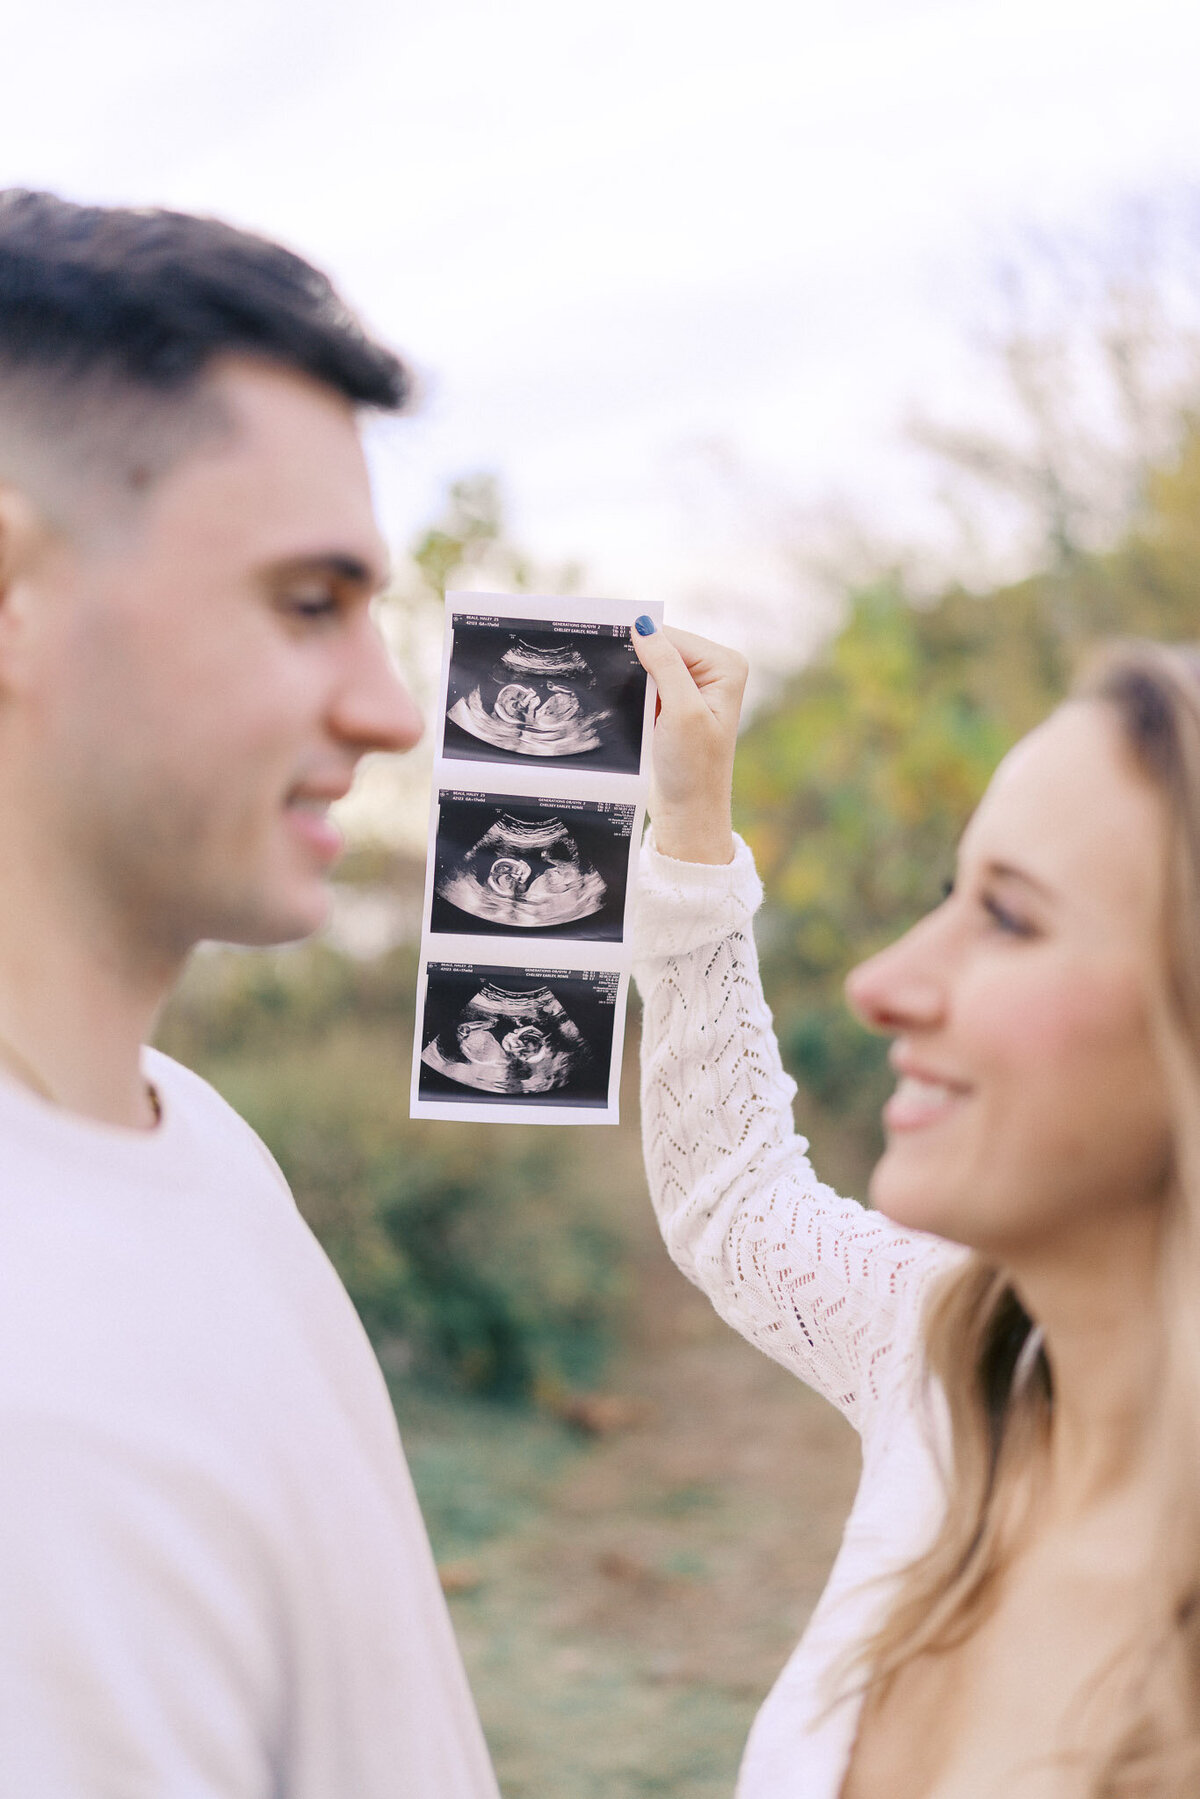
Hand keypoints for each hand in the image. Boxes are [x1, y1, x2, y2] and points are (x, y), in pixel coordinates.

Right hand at [631, 619, 747, 864]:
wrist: (688, 813)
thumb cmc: (692, 768)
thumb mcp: (681, 710)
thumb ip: (664, 664)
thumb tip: (643, 624)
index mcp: (726, 666)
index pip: (673, 637)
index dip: (641, 644)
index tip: (608, 650)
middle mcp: (715, 672)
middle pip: (662, 647)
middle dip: (637, 663)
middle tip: (617, 684)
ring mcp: (695, 689)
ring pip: (650, 666)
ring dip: (633, 680)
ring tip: (628, 703)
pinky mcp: (677, 705)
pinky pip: (647, 685)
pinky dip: (634, 693)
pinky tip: (628, 708)